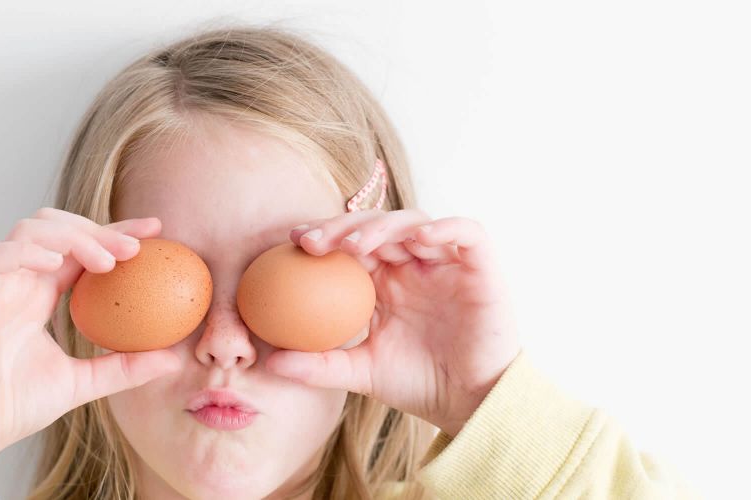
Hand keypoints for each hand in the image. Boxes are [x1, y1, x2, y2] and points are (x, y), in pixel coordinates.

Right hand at [0, 208, 182, 480]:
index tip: (156, 232)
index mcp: (40, 295)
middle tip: (137, 247)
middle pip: (58, 227)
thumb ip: (125, 367)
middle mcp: (19, 282)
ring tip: (106, 262)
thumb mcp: (84, 383)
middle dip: (99, 228)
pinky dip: (27, 251)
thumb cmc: (15, 407)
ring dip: (71, 235)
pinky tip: (57, 261)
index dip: (115, 233)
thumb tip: (174, 359)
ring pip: (29, 230)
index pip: (81, 249)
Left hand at [265, 209, 520, 436]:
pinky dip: (445, 228)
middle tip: (313, 241)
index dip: (324, 235)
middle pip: (376, 226)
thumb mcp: (360, 373)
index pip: (351, 244)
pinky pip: (467, 233)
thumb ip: (318, 365)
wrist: (470, 403)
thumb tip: (268, 364)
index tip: (292, 242)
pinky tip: (419, 238)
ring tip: (356, 244)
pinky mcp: (481, 266)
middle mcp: (413, 265)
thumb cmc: (418, 385)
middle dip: (343, 226)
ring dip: (383, 226)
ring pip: (414, 222)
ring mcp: (446, 262)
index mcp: (385, 281)